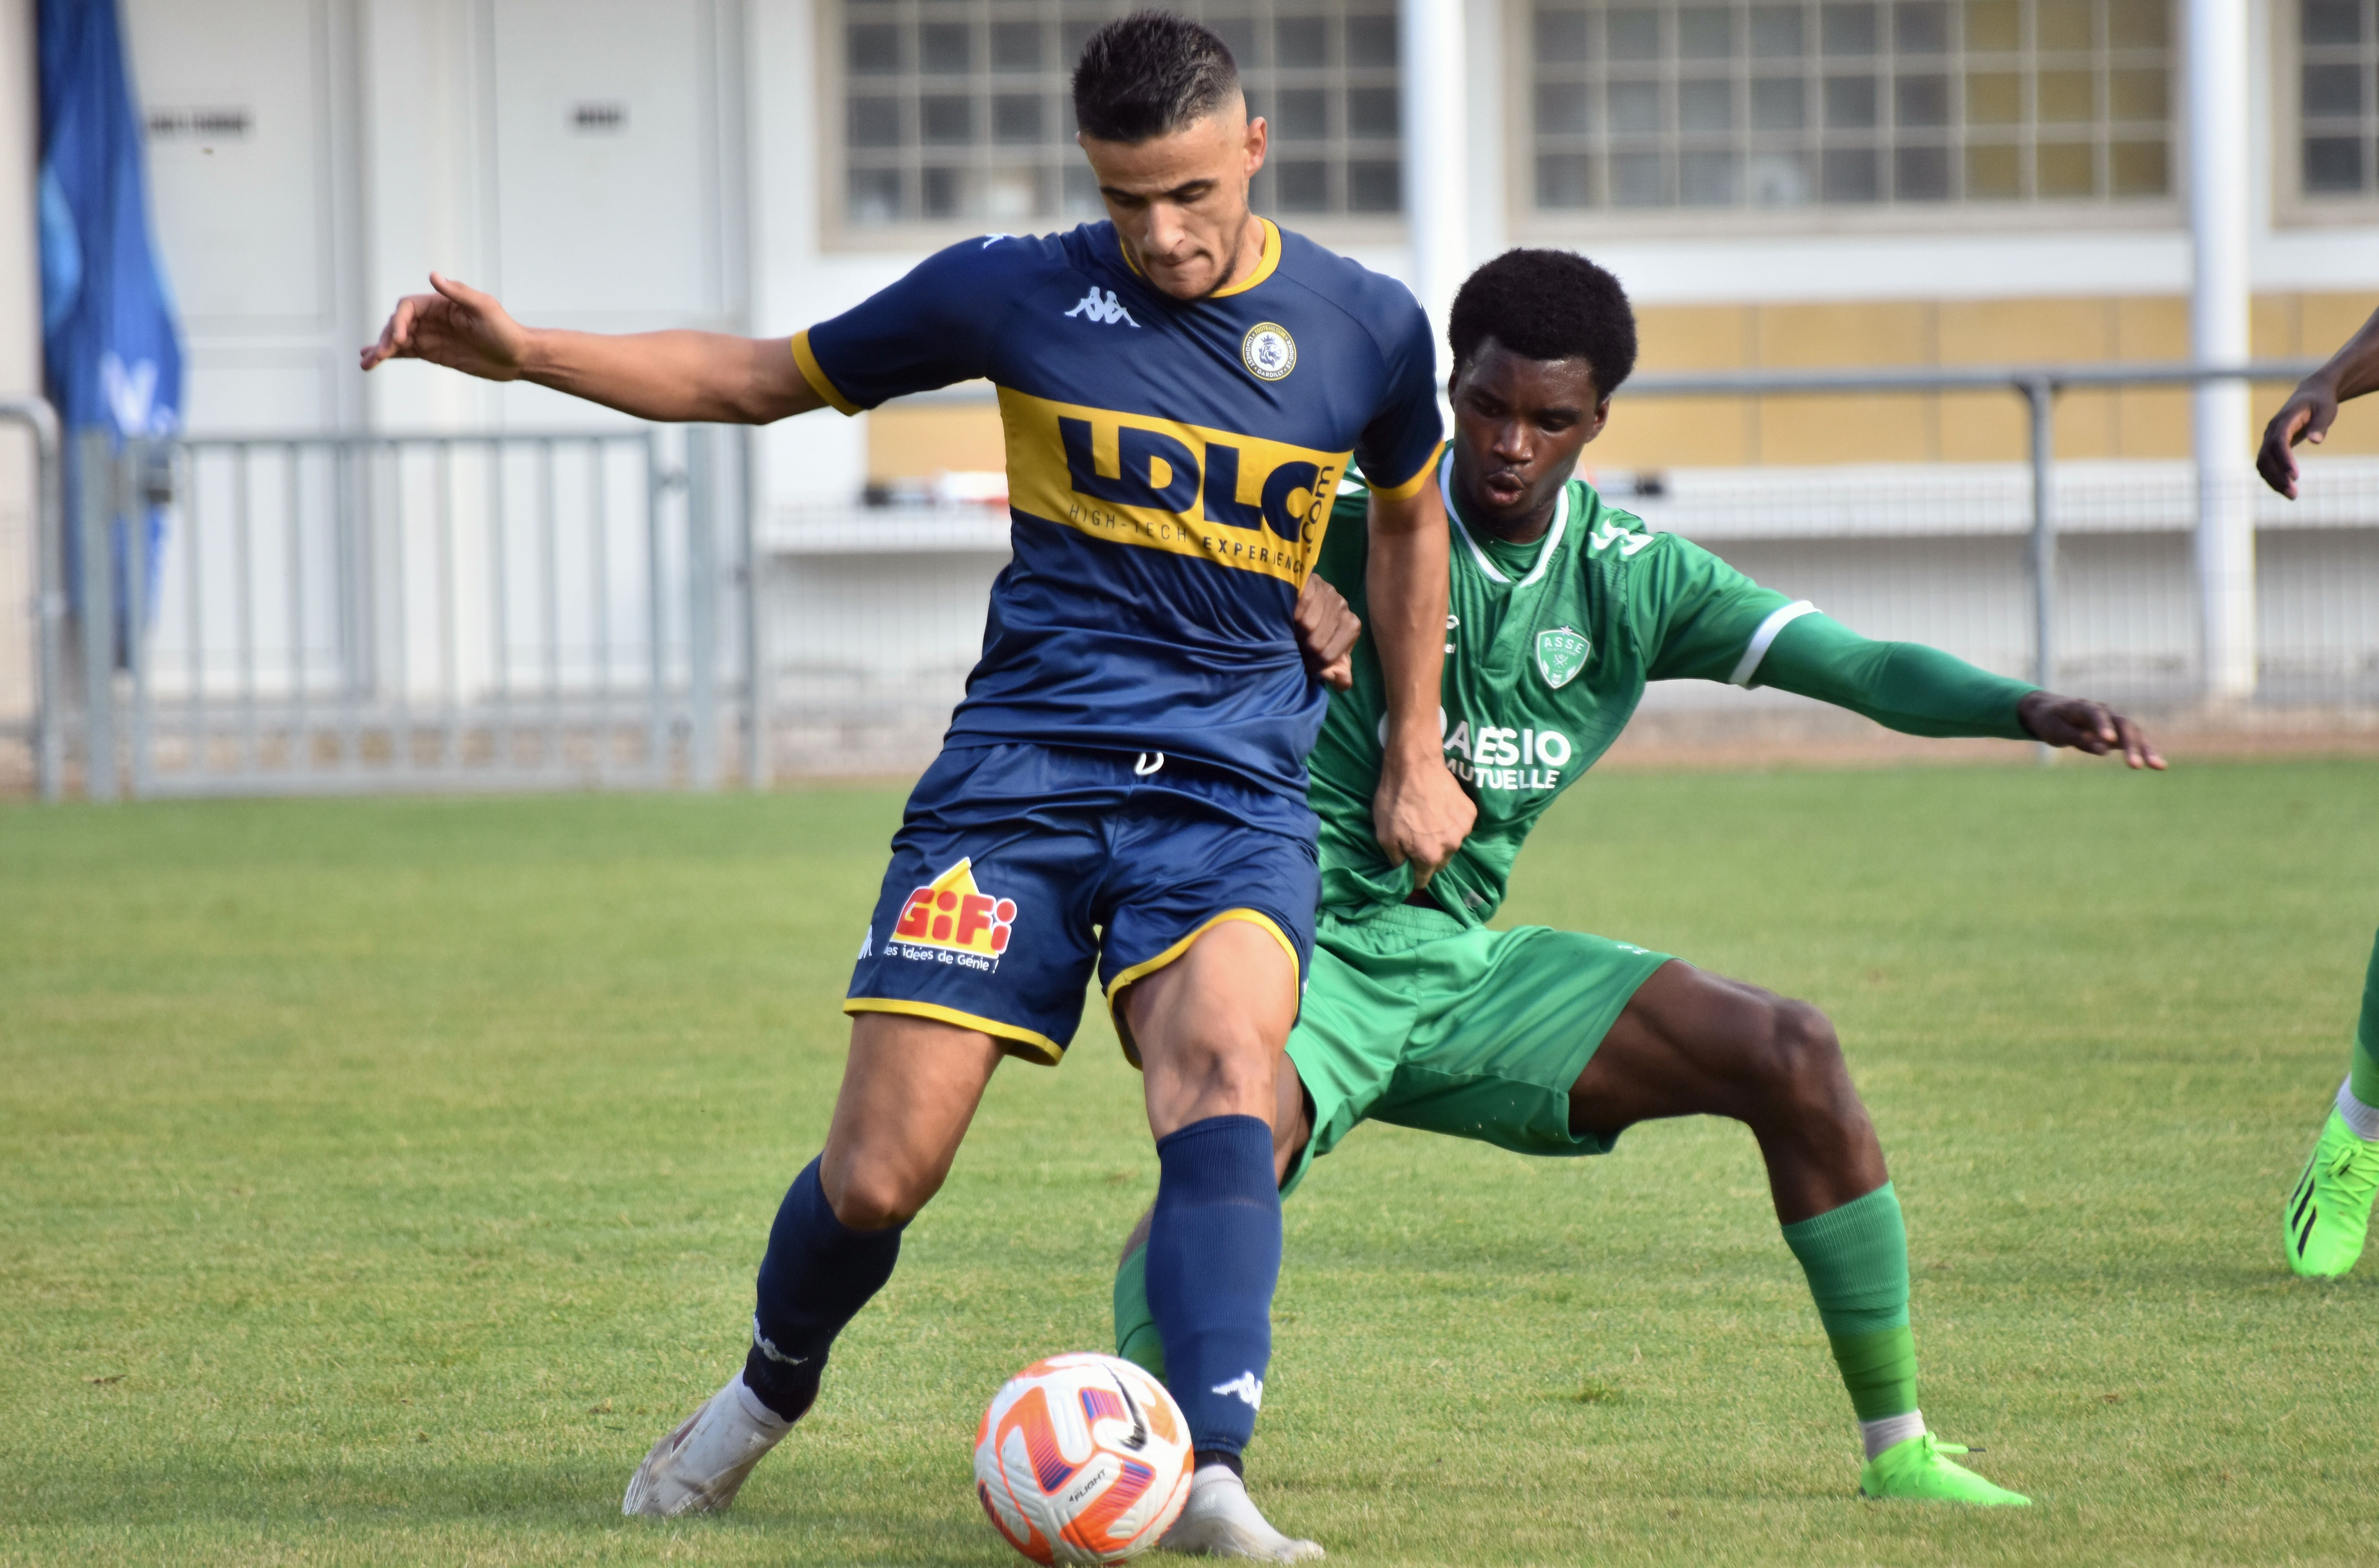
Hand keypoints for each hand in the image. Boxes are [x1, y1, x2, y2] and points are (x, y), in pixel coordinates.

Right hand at [360, 273, 532, 380]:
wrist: (518, 356)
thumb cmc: (505, 330)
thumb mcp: (485, 308)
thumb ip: (458, 293)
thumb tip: (433, 275)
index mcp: (441, 303)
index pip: (409, 307)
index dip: (400, 321)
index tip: (400, 338)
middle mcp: (432, 318)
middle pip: (398, 324)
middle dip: (386, 338)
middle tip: (379, 355)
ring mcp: (431, 336)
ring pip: (398, 340)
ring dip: (380, 349)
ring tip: (365, 363)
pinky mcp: (433, 353)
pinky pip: (406, 353)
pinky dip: (390, 357)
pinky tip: (374, 362)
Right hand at [1292, 575, 1360, 691]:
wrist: (1300, 598)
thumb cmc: (1316, 632)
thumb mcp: (1329, 654)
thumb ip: (1339, 672)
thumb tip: (1341, 681)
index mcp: (1351, 626)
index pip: (1328, 657)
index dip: (1312, 666)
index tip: (1302, 666)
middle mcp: (1343, 607)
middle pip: (1317, 643)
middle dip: (1302, 651)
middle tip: (1293, 650)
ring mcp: (1328, 592)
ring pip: (1308, 624)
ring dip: (1294, 633)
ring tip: (1290, 634)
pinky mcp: (1312, 580)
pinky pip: (1301, 603)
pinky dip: (1291, 615)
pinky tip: (1288, 618)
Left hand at [1373, 744, 1473, 887]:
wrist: (1415, 765)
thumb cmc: (1395, 800)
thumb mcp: (1383, 835)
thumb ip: (1395, 859)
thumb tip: (1403, 870)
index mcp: (1429, 856)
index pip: (1423, 879)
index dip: (1414, 874)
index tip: (1408, 863)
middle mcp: (1451, 847)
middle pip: (1439, 863)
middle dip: (1428, 856)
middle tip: (1417, 837)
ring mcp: (1463, 829)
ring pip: (1451, 845)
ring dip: (1441, 839)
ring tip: (1429, 820)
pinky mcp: (1471, 813)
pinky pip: (1460, 826)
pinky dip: (1451, 822)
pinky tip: (1440, 808)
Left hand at [2017, 691, 2165, 769]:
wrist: (2051, 711)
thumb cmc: (2050, 721)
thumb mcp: (2054, 731)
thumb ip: (2076, 738)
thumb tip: (2103, 749)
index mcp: (2083, 707)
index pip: (2095, 714)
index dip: (2103, 726)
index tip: (2109, 741)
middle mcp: (2104, 711)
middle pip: (2122, 725)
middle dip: (2131, 745)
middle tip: (2136, 765)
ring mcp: (2114, 721)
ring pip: (2135, 733)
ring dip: (2146, 749)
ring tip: (2159, 766)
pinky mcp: (2119, 732)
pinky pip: (2136, 740)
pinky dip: (2146, 750)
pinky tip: (2159, 765)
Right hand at [2256, 381, 2339, 499]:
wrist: (2310, 394)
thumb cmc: (2320, 402)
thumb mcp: (2326, 410)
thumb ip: (2320, 425)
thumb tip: (2316, 441)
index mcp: (2284, 420)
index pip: (2278, 442)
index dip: (2284, 460)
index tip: (2295, 477)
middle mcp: (2271, 431)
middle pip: (2266, 457)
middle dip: (2277, 477)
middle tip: (2294, 495)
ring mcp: (2268, 439)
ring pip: (2262, 464)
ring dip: (2273, 481)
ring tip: (2292, 496)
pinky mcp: (2271, 446)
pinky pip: (2266, 465)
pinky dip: (2273, 478)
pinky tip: (2285, 488)